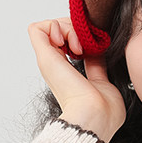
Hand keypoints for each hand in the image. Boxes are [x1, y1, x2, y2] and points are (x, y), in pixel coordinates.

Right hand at [27, 17, 126, 142]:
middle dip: (75, 28)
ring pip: (49, 26)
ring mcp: (49, 61)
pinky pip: (37, 28)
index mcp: (67, 72)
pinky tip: (67, 41)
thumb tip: (98, 50)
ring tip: (78, 47)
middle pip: (58, 30)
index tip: (93, 47)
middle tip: (86, 46)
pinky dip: (54, 26)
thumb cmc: (104, 110)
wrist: (96, 116)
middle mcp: (55, 65)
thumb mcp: (102, 80)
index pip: (66, 42)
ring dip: (67, 27)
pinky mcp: (45, 58)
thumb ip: (97, 65)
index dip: (80, 35)